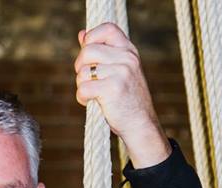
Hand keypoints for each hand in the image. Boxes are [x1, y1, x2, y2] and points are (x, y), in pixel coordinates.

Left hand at [74, 22, 170, 168]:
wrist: (141, 125)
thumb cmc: (127, 100)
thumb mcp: (119, 71)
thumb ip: (102, 53)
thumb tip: (82, 34)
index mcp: (129, 51)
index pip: (107, 29)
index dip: (92, 37)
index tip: (89, 55)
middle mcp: (127, 59)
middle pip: (88, 51)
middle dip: (80, 67)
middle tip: (86, 80)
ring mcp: (121, 73)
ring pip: (83, 72)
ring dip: (80, 85)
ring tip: (91, 94)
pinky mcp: (112, 89)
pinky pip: (83, 88)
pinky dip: (81, 98)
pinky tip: (89, 102)